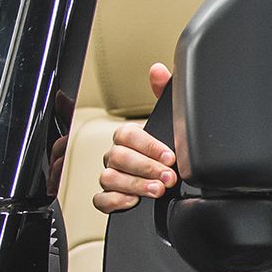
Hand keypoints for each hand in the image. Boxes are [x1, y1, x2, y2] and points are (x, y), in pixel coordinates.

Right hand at [92, 63, 177, 213]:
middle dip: (146, 168)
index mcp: (128, 137)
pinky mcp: (111, 198)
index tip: (169, 156)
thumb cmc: (166, 148)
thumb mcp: (170, 121)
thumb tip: (158, 70)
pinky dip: (114, 201)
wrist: (170, 178)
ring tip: (157, 190)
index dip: (148, 146)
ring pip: (109, 178)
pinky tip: (133, 202)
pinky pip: (100, 200)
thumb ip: (165, 95)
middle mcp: (116, 156)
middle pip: (118, 157)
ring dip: (134, 185)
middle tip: (168, 177)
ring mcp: (112, 176)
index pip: (128, 135)